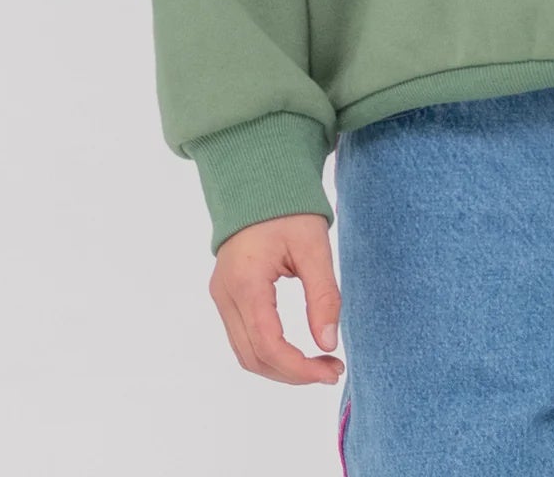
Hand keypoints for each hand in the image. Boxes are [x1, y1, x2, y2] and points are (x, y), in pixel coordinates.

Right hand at [207, 213, 343, 383]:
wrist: (258, 179)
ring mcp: (221, 296)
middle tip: (331, 370)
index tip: (332, 370)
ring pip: (245, 352)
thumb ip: (323, 295)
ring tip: (318, 364)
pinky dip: (269, 352)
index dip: (299, 367)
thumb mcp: (314, 247)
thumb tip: (328, 344)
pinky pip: (243, 337)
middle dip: (292, 373)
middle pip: (252, 357)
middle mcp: (225, 294)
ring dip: (280, 367)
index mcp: (245, 281)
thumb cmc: (288, 208)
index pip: (268, 344)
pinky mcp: (226, 294)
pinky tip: (297, 349)